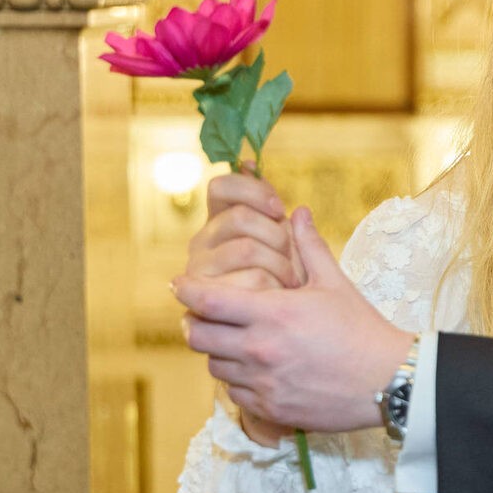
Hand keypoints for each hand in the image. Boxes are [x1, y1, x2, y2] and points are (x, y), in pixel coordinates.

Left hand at [175, 207, 416, 432]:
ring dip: (218, 351)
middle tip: (205, 314)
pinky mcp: (270, 408)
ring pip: (213, 365)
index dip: (187, 290)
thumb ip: (309, 247)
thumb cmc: (362, 329)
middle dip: (195, 321)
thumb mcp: (335, 283)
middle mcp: (260, 349)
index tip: (180, 284)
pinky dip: (237, 379)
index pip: (208, 300)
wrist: (389, 382)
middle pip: (197, 335)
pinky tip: (256, 369)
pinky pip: (234, 393)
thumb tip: (298, 212)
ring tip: (234, 341)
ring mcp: (263, 382)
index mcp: (273, 313)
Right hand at [186, 160, 303, 291]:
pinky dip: (275, 287)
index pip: (221, 186)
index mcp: (217, 222)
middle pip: (239, 218)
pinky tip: (280, 297)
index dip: (253, 190)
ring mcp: (201, 273)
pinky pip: (251, 282)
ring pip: (247, 249)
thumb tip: (249, 161)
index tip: (279, 208)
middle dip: (276, 234)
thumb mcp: (283, 241)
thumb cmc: (287, 279)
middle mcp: (202, 244)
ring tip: (291, 280)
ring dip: (280, 263)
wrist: (288, 332)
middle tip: (292, 254)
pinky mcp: (208, 303)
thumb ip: (269, 205)